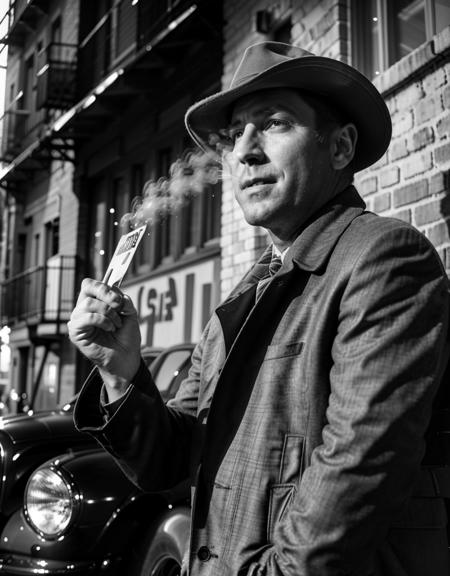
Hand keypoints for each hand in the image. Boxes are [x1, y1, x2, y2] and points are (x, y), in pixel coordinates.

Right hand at [68, 278, 140, 393]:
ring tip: (116, 324)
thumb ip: (123, 300)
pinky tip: (110, 328)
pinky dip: (103, 321)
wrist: (126, 357)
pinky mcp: (75, 332)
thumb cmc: (126, 336)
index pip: (90, 284)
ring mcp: (78, 320)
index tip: (119, 298)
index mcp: (94, 302)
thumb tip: (116, 293)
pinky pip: (86, 317)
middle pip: (87, 287)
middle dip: (106, 294)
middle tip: (118, 305)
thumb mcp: (129, 313)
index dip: (103, 286)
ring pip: (88, 303)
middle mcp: (83, 309)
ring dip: (108, 312)